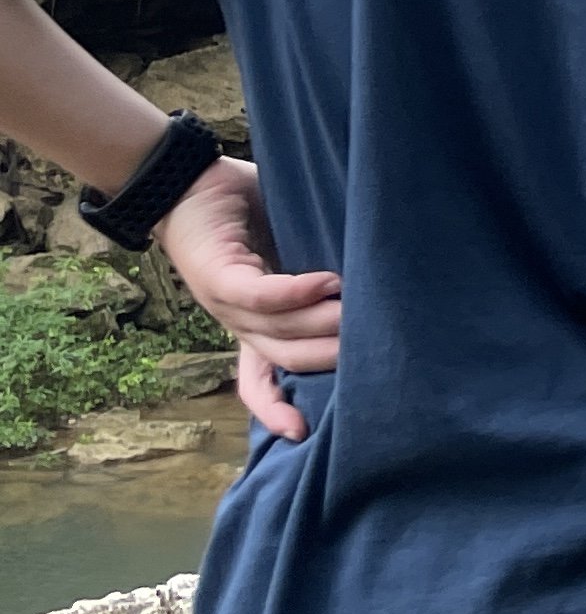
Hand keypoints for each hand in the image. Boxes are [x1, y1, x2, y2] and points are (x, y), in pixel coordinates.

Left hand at [161, 158, 341, 447]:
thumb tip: (366, 284)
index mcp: (249, 322)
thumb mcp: (280, 247)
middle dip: (329, 359)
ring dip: (321, 325)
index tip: (305, 433)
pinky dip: (296, 293)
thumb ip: (313, 272)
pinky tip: (328, 282)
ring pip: (277, 331)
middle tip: (375, 352)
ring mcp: (224, 303)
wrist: (182, 179)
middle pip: (285, 358)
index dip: (278, 409)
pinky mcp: (218, 276)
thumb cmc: (238, 210)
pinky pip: (261, 295)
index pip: (260, 378)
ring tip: (360, 313)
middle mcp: (235, 322)